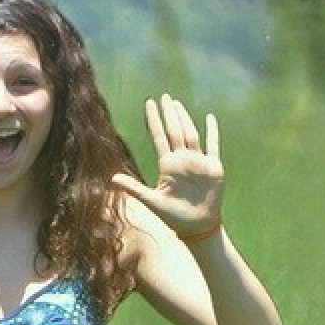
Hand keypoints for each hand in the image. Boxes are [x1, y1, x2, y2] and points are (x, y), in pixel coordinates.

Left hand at [113, 94, 225, 239]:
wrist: (197, 227)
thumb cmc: (173, 217)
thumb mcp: (151, 201)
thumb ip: (134, 188)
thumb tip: (112, 179)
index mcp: (167, 165)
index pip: (158, 137)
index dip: (153, 120)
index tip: (148, 104)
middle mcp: (182, 160)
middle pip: (174, 131)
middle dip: (168, 114)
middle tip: (164, 96)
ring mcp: (197, 162)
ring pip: (191, 133)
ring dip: (184, 118)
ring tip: (177, 103)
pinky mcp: (213, 167)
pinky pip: (213, 145)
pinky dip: (212, 132)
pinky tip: (209, 118)